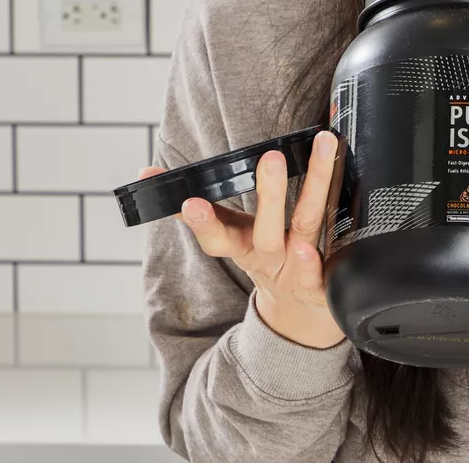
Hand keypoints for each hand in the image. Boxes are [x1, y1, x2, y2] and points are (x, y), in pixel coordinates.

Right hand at [137, 129, 346, 349]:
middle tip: (271, 159)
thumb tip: (146, 175)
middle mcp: (268, 258)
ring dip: (313, 195)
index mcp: (240, 245)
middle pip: (265, 230)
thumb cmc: (261, 256)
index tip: (189, 202)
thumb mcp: (226, 235)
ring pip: (305, 228)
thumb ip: (196, 208)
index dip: (201, 222)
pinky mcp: (321, 285)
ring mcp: (295, 271)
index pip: (216, 236)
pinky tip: (315, 248)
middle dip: (269, 194)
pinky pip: (321, 273)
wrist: (296, 309)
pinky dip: (316, 264)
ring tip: (318, 170)